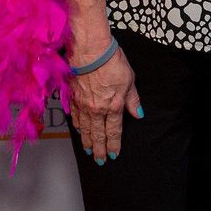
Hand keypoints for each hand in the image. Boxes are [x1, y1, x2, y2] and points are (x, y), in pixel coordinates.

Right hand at [68, 39, 140, 164]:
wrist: (89, 50)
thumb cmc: (111, 61)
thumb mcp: (129, 80)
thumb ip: (132, 100)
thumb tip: (138, 114)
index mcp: (113, 106)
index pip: (113, 131)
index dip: (113, 145)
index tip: (113, 154)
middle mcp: (97, 109)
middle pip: (98, 134)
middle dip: (99, 149)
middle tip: (99, 160)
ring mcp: (83, 104)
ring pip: (85, 128)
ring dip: (87, 141)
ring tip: (89, 150)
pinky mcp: (72, 96)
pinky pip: (75, 116)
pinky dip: (77, 126)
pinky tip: (78, 130)